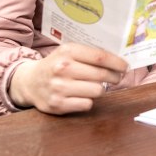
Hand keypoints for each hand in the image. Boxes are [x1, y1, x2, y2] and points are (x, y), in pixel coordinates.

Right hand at [9, 43, 127, 114]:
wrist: (29, 82)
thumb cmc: (56, 64)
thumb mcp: (69, 51)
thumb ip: (90, 54)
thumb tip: (119, 61)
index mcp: (68, 51)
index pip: (100, 57)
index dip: (117, 63)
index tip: (125, 67)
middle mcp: (62, 68)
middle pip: (101, 75)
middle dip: (114, 77)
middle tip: (117, 77)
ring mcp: (59, 87)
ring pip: (97, 91)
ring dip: (100, 89)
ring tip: (95, 85)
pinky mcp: (57, 104)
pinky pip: (87, 104)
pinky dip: (89, 100)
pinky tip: (82, 95)